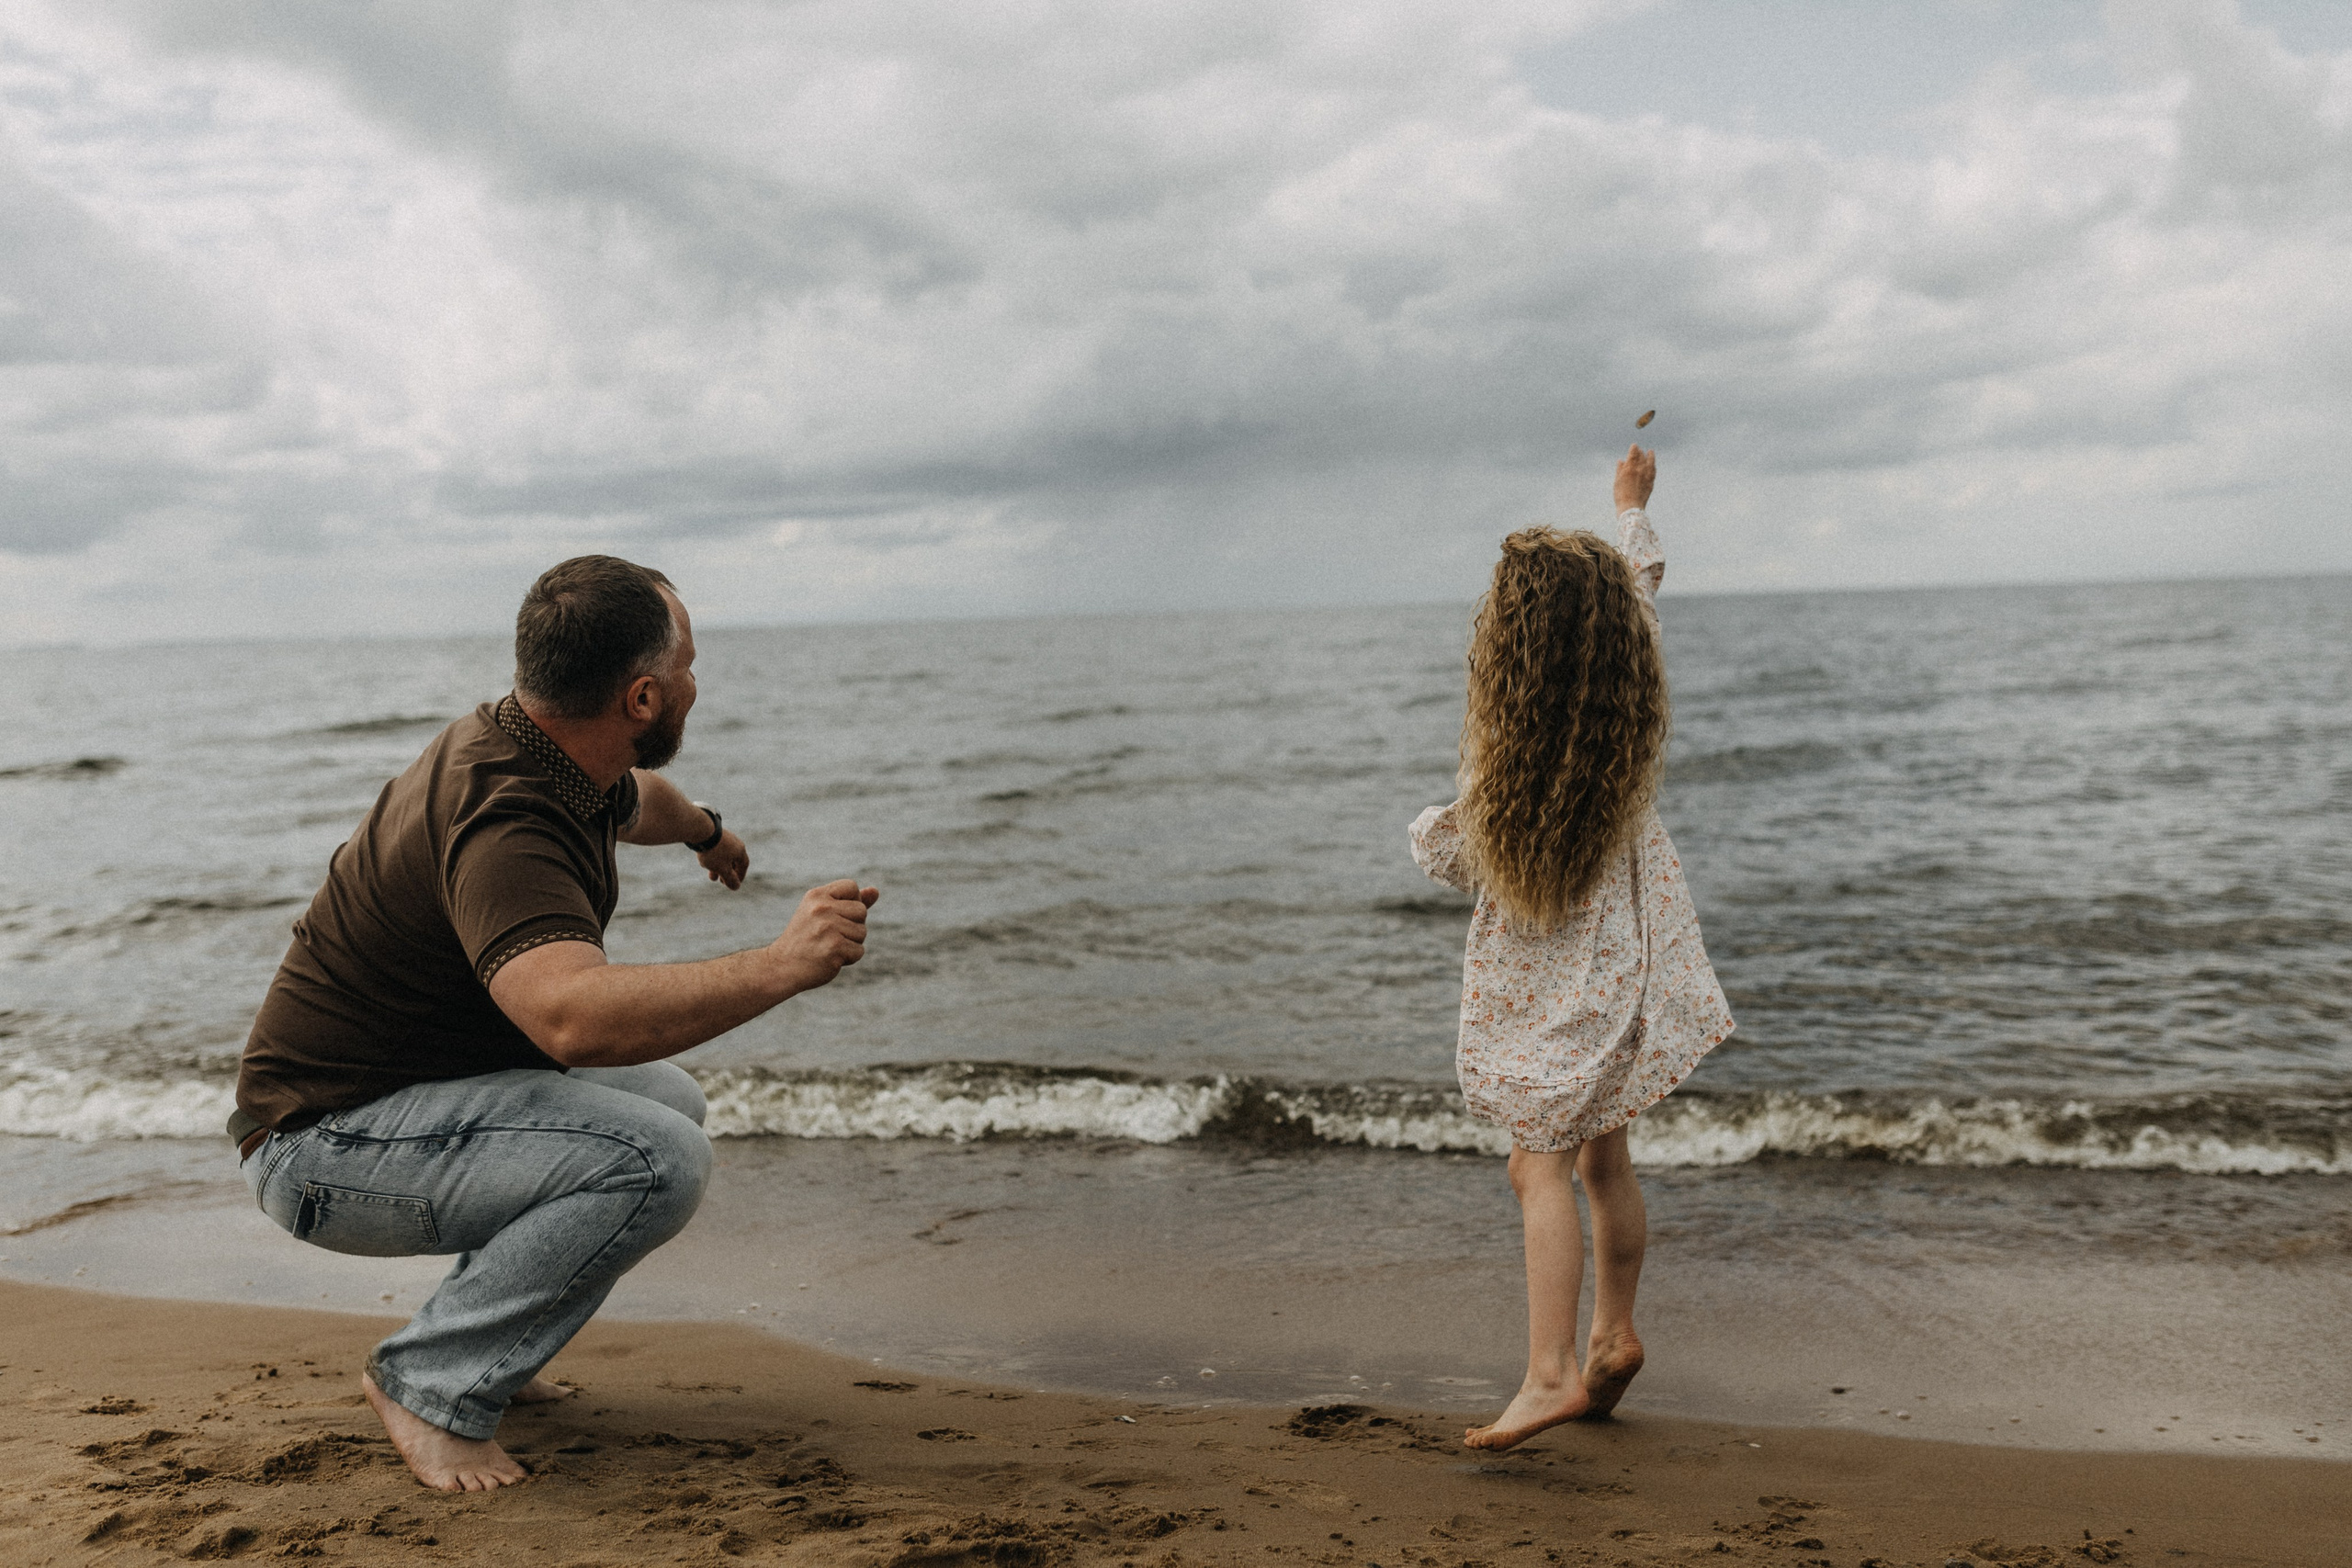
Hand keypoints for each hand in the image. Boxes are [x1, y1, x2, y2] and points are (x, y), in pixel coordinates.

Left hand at [697, 829, 748, 890]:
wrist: (701, 830)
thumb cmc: (714, 852)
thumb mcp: (722, 869)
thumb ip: (730, 879)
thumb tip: (736, 887)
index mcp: (740, 850)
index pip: (744, 865)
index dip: (740, 876)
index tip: (734, 884)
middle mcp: (735, 842)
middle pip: (733, 860)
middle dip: (727, 872)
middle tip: (721, 881)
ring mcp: (725, 837)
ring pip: (723, 855)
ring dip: (718, 866)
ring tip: (711, 874)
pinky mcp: (714, 833)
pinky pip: (717, 848)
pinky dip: (713, 857)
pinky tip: (704, 860)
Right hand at [768, 879, 879, 994]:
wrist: (782, 967)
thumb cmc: (805, 938)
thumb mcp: (821, 913)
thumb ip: (849, 902)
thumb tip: (875, 891)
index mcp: (816, 896)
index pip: (852, 887)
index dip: (849, 902)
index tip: (833, 915)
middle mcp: (821, 908)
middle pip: (861, 911)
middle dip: (852, 925)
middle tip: (827, 935)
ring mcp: (828, 928)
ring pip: (862, 932)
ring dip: (850, 943)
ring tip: (827, 946)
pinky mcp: (834, 948)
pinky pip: (859, 951)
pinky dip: (848, 958)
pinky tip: (829, 958)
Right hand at [1613, 443, 1655, 512]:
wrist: (1631, 506)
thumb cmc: (1620, 495)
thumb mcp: (1617, 481)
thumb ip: (1620, 469)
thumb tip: (1621, 460)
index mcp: (1630, 468)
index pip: (1634, 453)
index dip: (1634, 448)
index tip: (1634, 445)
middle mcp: (1640, 469)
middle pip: (1642, 456)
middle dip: (1640, 452)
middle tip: (1640, 450)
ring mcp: (1647, 476)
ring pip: (1650, 462)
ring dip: (1650, 456)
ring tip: (1650, 452)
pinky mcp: (1651, 482)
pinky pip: (1653, 470)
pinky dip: (1653, 465)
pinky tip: (1652, 464)